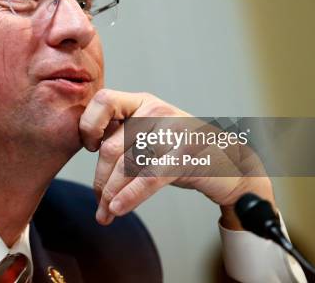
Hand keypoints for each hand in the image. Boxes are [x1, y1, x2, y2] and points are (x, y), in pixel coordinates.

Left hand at [79, 89, 275, 228]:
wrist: (229, 165)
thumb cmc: (182, 151)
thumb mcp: (149, 133)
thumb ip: (121, 134)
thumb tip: (85, 148)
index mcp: (142, 102)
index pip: (103, 101)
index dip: (88, 125)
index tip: (90, 148)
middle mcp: (155, 111)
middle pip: (111, 146)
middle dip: (100, 180)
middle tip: (98, 203)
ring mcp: (173, 131)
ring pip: (126, 165)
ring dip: (110, 195)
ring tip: (106, 213)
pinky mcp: (185, 155)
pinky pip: (148, 178)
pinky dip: (129, 197)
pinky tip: (118, 209)